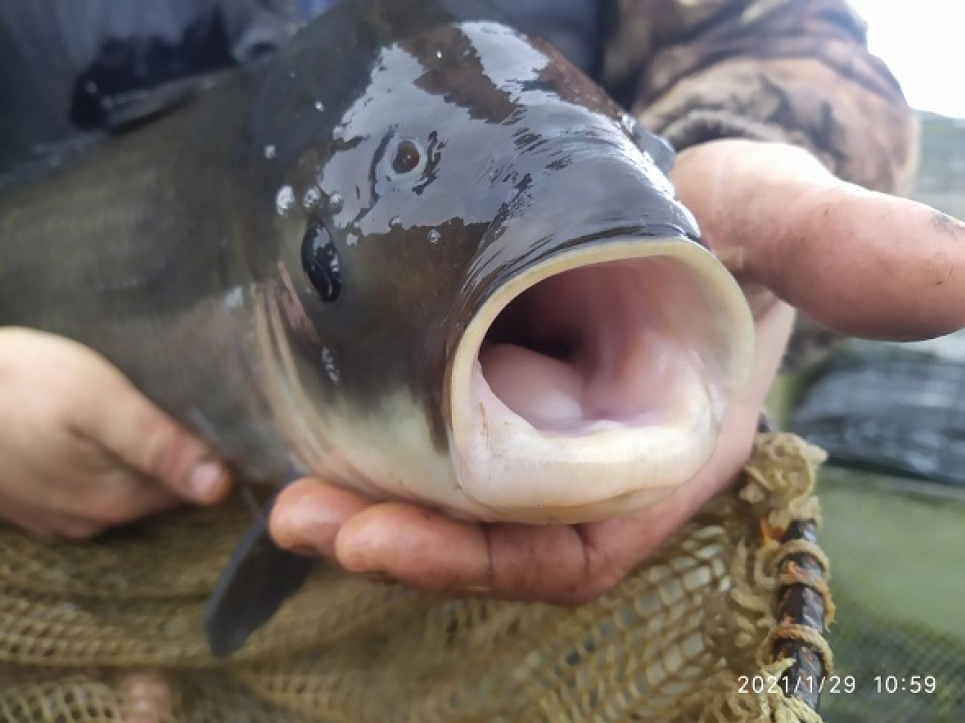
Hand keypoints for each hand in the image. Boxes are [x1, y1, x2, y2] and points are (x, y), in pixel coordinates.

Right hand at [0, 327, 230, 538]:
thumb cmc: (16, 385)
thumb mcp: (96, 400)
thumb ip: (158, 444)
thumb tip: (220, 485)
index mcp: (117, 501)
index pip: (196, 487)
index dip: (216, 452)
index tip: (227, 416)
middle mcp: (93, 521)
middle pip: (163, 490)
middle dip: (181, 455)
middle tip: (189, 404)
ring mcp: (59, 516)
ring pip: (126, 488)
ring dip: (142, 458)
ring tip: (145, 409)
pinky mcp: (34, 503)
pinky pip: (90, 486)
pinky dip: (104, 461)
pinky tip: (99, 429)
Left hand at [268, 139, 964, 602]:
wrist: (685, 193)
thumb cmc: (740, 215)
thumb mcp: (782, 220)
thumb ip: (849, 253)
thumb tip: (963, 274)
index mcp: (656, 458)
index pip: (569, 549)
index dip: (482, 561)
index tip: (380, 542)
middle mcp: (589, 463)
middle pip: (488, 537)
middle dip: (398, 540)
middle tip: (303, 515)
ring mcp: (535, 431)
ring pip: (448, 500)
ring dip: (367, 503)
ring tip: (287, 494)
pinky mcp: (491, 391)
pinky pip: (429, 446)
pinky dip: (373, 451)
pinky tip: (311, 437)